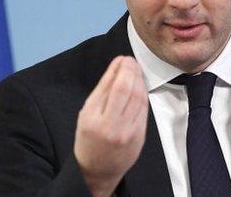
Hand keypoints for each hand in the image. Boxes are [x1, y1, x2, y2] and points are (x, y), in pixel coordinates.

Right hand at [74, 56, 148, 196]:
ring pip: (138, 97)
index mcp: (91, 118)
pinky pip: (143, 109)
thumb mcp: (86, 116)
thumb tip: (116, 69)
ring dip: (138, 80)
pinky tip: (140, 86)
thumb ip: (101, 93)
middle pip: (125, 89)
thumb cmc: (89, 140)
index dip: (118, 69)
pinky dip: (143, 94)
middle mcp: (109, 125)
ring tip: (136, 70)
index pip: (109, 86)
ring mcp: (126, 132)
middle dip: (130, 70)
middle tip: (130, 61)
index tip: (121, 59)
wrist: (98, 170)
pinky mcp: (138, 136)